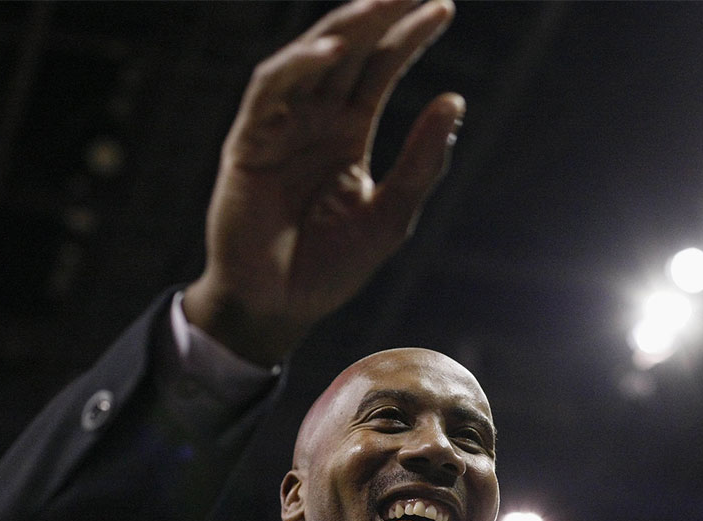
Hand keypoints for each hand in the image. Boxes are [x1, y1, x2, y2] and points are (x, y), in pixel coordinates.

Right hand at [183, 0, 463, 364]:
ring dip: (344, 29)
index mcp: (347, 133)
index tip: (443, 6)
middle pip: (348, 52)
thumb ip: (421, 163)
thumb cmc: (330, 268)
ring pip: (309, 60)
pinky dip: (298, 67)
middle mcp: (313, 121)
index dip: (408, 36)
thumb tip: (454, 101)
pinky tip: (332, 51)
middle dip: (380, 15)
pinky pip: (270, 93)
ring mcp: (279, 128)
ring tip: (380, 5)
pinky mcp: (248, 144)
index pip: (380, 69)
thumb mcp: (390, 217)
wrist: (279, 308)